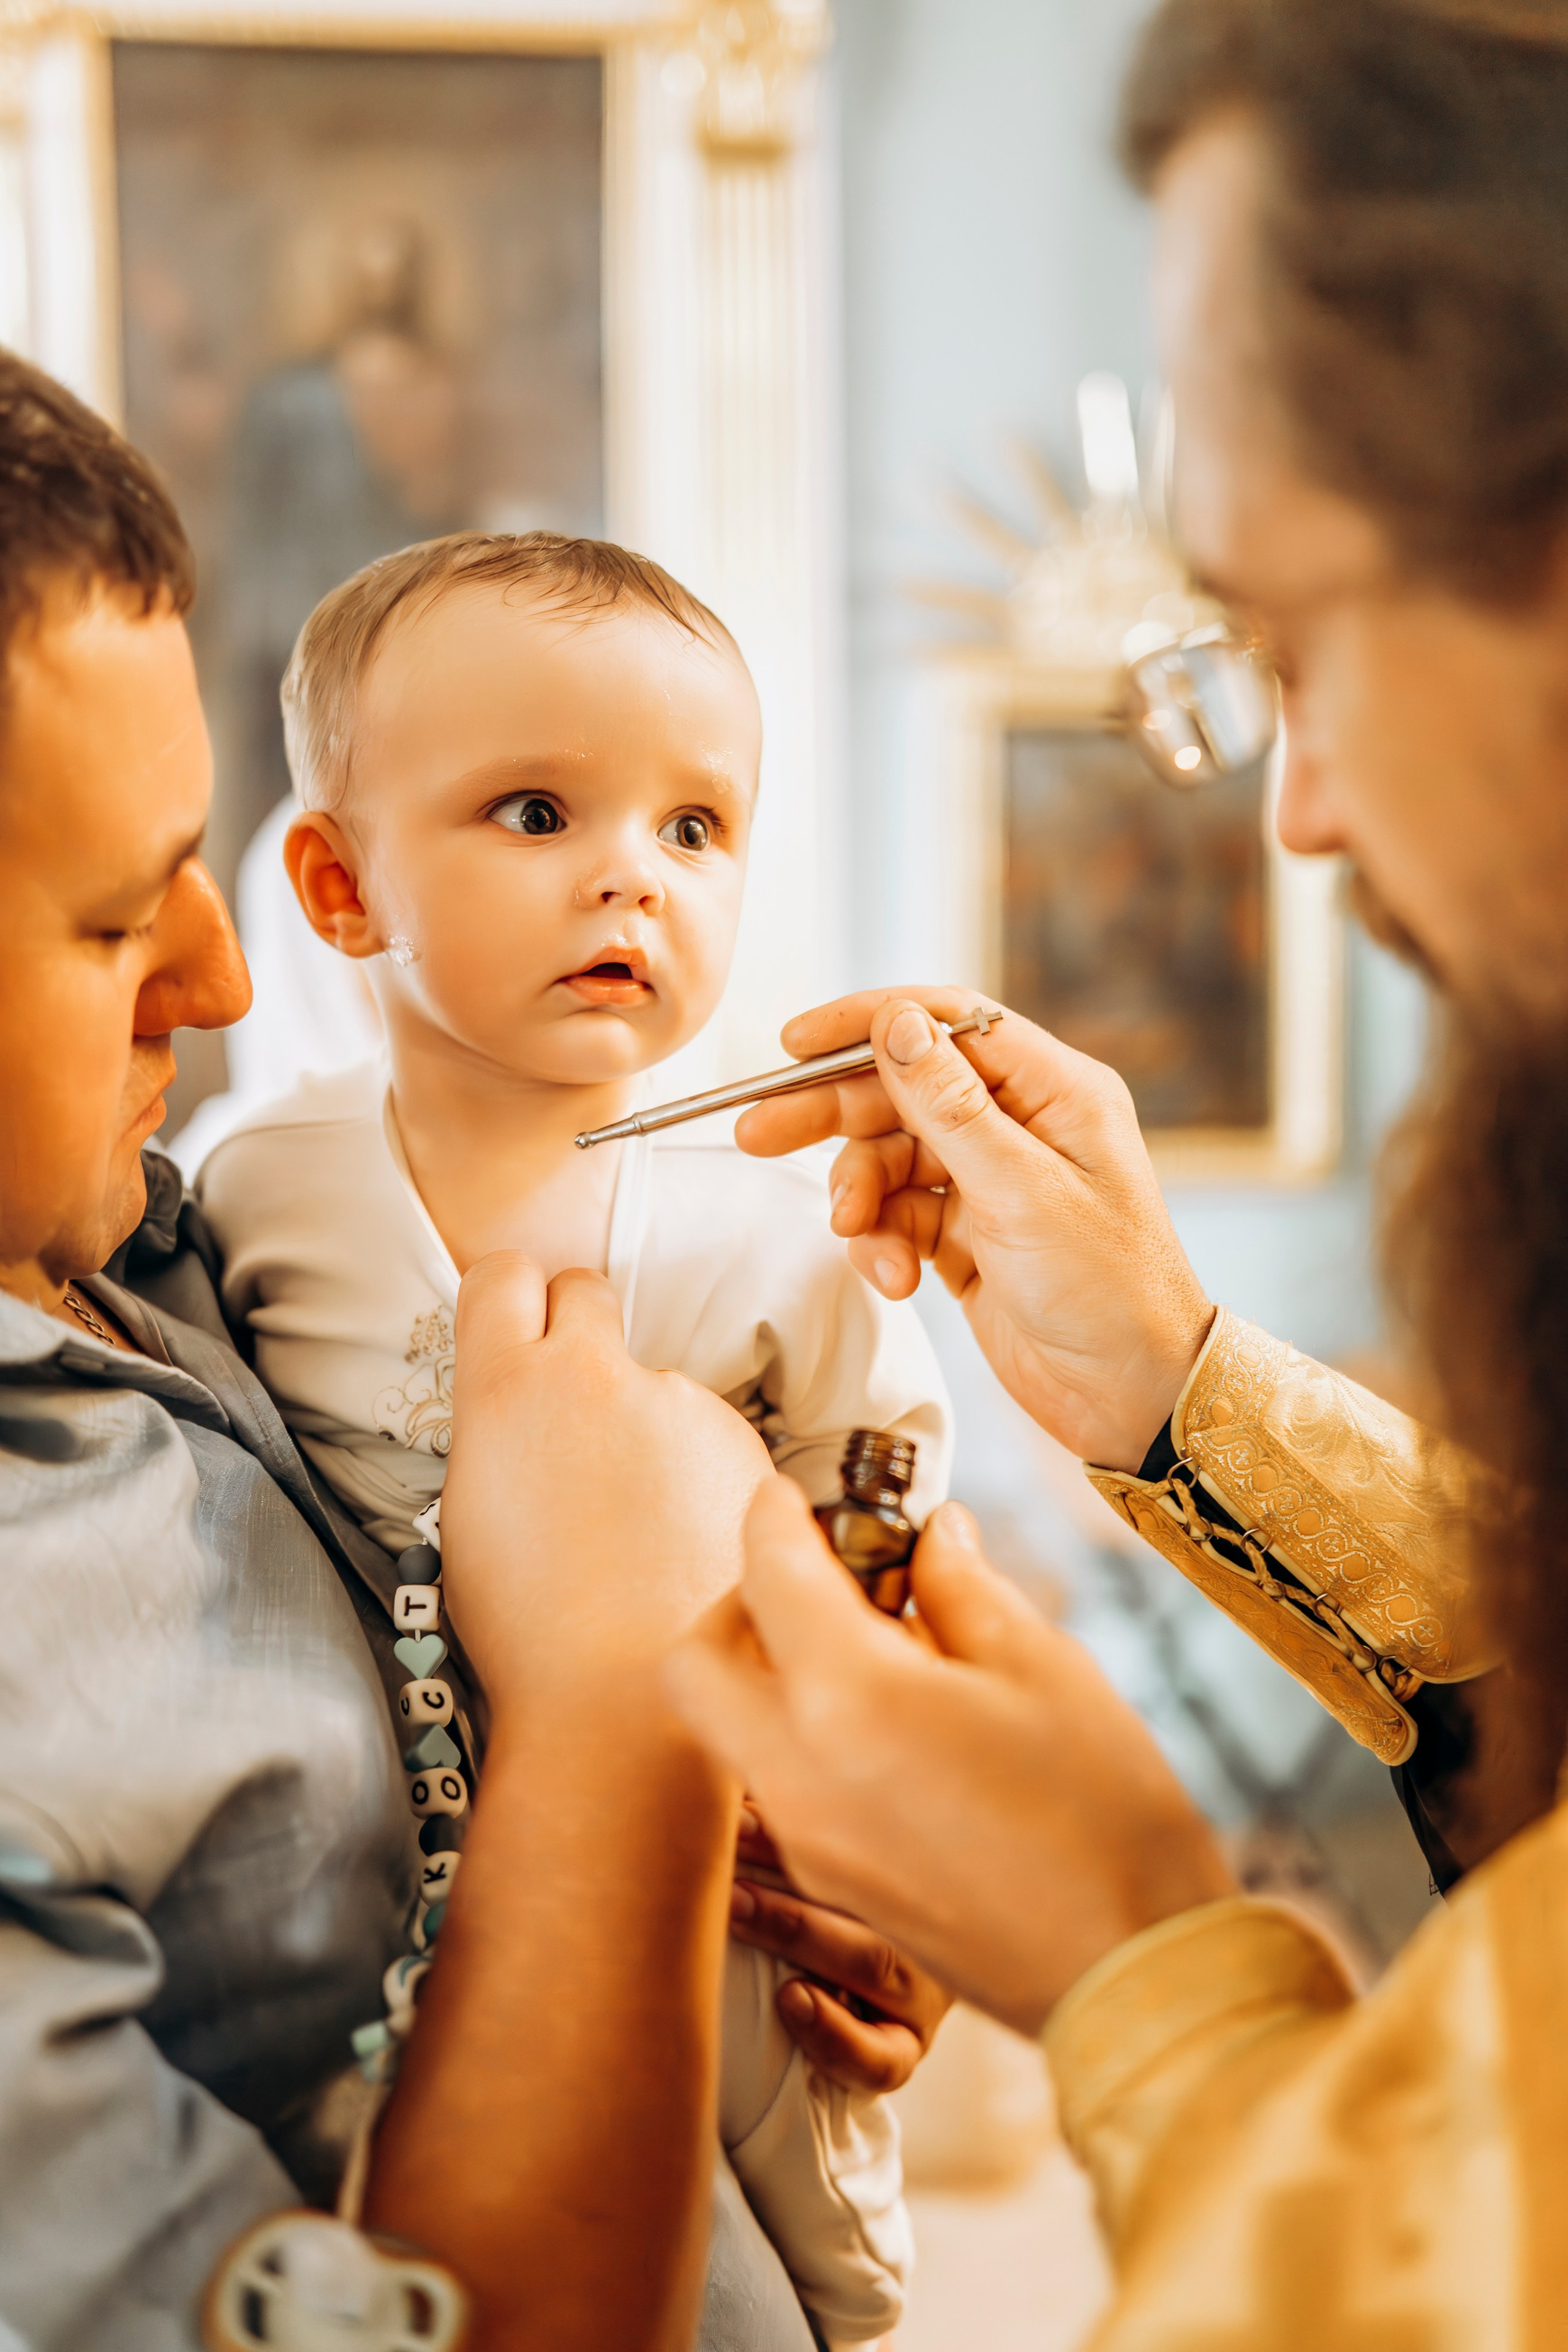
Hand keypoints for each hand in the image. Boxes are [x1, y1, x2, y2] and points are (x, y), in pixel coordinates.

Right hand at [439, 1253, 773, 1707]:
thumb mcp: (474, 1511)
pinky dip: (699, 1472)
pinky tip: (686, 1542)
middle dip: (578, 1332)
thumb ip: (503, 1431)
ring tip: (637, 1526)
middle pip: (586, 1292)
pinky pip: (709, 1434)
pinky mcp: (744, 1442)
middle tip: (575, 1408)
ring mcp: (680, 1403)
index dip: (511, 1301)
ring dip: (646, 1425)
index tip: (517, 1331)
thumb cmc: (530, 1631)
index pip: (503, 1275)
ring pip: (655, 1381)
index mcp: (508, 1389)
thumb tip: (525, 1413)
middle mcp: (595, 1375)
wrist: (622, 1704)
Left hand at [669, 1482, 1233, 2035]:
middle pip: (696, 1664)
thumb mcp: (1043, 1668)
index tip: (788, 1490)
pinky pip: (772, 1789)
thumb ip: (963, 1588)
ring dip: (760, 1674)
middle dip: (735, 1606)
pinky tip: (880, 1722)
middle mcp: (800, 1772)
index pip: (770, 1574)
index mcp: (851, 1699)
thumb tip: (932, 1534)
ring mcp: (807, 1840)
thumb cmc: (1104, 1812)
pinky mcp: (832, 1883)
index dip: (774, 1514)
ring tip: (855, 1648)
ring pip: (724, 1732)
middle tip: (809, 1581)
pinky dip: (792, 1735)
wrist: (1128, 1970)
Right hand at [736, 987, 1212, 1469]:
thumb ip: (950, 1106)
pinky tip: (896, 1280)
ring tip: (852, 1235)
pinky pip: (898, 1217)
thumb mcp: (1022, 1190)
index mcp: (1054, 1092)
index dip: (868, 1024)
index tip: (795, 1045)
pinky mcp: (967, 1236)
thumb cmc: (1108, 1291)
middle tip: (758, 1133)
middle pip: (903, 1091)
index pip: (948, 1024)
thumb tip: (895, 1021)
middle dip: (832, 1114)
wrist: (1132, 1398)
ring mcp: (992, 1182)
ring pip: (890, 1159)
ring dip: (861, 1197)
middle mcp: (1022, 1126)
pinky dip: (883, 1244)